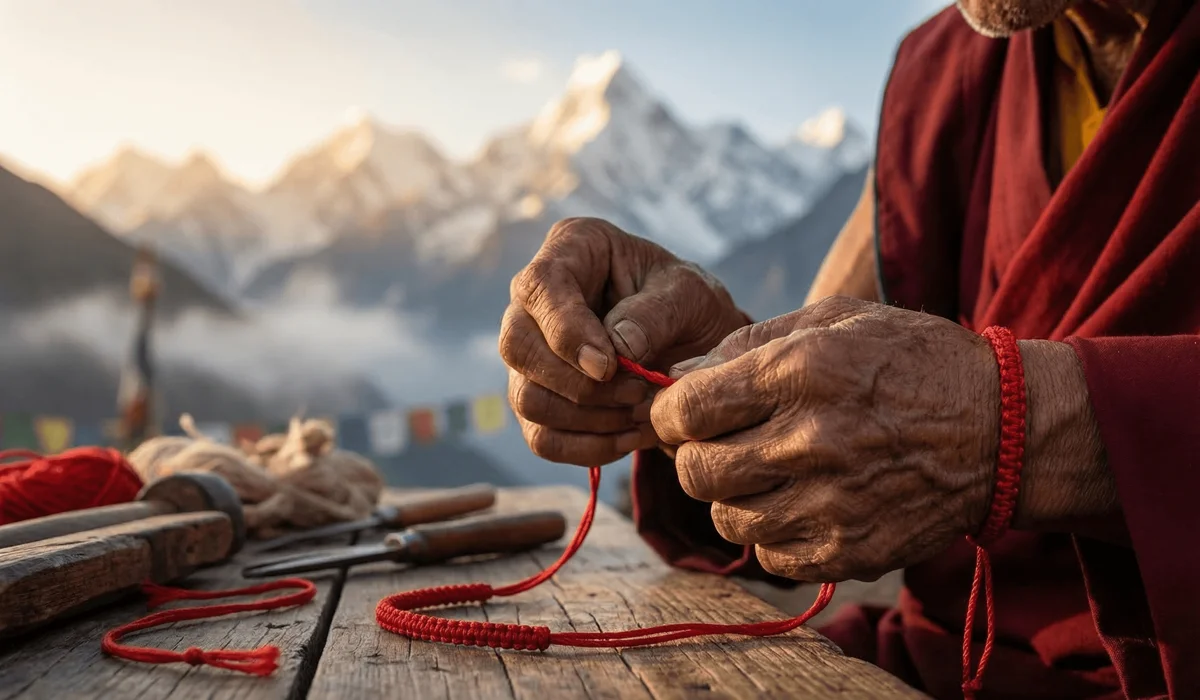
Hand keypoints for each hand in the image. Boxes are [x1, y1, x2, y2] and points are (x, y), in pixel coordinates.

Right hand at [501, 218, 747, 465]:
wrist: (697, 344)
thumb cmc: (688, 304)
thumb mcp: (690, 295)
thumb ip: (655, 313)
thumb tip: (615, 349)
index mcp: (571, 249)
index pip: (541, 286)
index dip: (567, 332)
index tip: (608, 366)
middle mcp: (535, 300)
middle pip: (517, 347)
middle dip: (579, 385)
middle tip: (639, 395)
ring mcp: (531, 352)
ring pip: (526, 399)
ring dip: (588, 420)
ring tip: (643, 415)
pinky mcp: (540, 397)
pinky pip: (541, 437)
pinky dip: (587, 448)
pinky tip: (629, 438)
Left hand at [650, 296, 999, 581]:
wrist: (1002, 430)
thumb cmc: (912, 362)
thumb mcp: (837, 320)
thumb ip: (752, 341)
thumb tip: (682, 375)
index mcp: (800, 373)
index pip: (685, 410)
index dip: (669, 413)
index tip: (681, 414)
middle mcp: (809, 441)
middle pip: (696, 471)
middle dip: (694, 455)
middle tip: (718, 444)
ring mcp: (830, 504)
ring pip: (726, 520)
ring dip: (732, 498)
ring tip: (763, 474)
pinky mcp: (849, 551)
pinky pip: (770, 555)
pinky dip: (771, 533)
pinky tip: (798, 503)